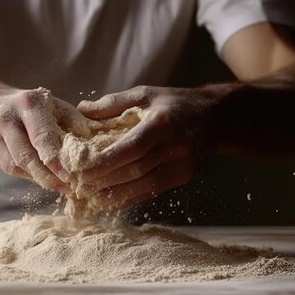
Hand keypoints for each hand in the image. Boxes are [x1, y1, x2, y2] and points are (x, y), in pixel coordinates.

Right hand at [0, 83, 71, 193]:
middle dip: (50, 175)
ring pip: (17, 166)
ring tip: (62, 188)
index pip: (43, 137)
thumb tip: (94, 149)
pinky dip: (29, 177)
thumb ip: (73, 123)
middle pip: (28, 156)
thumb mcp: (52, 105)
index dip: (58, 160)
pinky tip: (44, 181)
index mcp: (28, 103)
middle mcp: (7, 118)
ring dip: (41, 179)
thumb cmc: (28, 106)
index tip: (75, 176)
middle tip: (70, 188)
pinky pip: (9, 168)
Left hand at [76, 85, 222, 209]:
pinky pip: (153, 192)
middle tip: (79, 187)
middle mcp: (174, 146)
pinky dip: (130, 198)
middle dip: (104, 181)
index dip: (106, 161)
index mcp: (162, 123)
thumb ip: (113, 103)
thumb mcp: (145, 93)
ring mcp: (181, 165)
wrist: (215, 118)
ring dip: (115, 195)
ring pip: (144, 186)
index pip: (132, 148)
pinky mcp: (184, 178)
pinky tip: (112, 201)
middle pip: (135, 170)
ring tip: (90, 198)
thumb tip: (82, 110)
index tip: (82, 170)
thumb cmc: (174, 103)